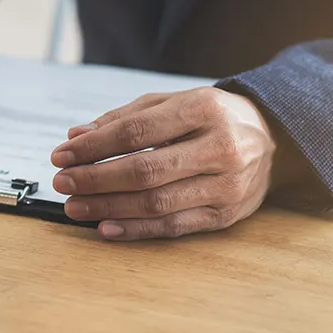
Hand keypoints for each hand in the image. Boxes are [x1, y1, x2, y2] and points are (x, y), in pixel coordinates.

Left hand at [51, 88, 275, 240]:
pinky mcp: (226, 215)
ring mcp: (227, 185)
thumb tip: (75, 136)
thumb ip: (124, 117)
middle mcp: (220, 147)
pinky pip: (174, 227)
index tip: (61, 154)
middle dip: (95, 179)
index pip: (136, 131)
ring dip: (108, 206)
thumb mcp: (171, 103)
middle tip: (62, 182)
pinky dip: (135, 230)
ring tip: (74, 206)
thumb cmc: (209, 117)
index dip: (93, 146)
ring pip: (156, 203)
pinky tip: (105, 227)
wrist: (271, 137)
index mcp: (203, 109)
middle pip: (144, 170)